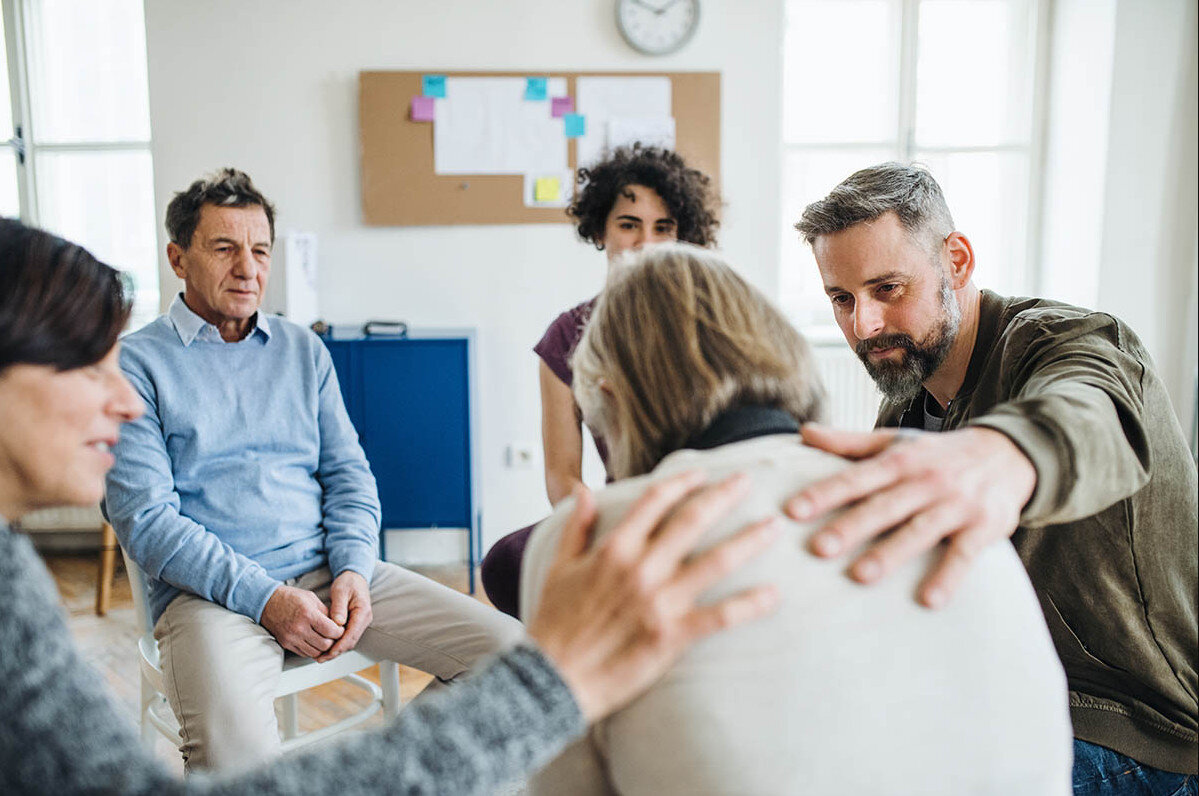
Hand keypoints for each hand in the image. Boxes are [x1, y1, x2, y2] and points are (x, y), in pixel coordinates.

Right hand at [260, 584, 343, 658]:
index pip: (331, 631)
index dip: (339, 632)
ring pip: (315, 653)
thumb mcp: (311, 598)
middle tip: (333, 635)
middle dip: (333, 641)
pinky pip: (304, 653)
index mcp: (308, 614)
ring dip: (323, 648)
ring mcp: (291, 638)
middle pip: (325, 645)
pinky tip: (314, 641)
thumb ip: (326, 612)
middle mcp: (299, 628)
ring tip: (324, 639)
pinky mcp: (286, 644)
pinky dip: (312, 650)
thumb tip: (338, 624)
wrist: (267, 603)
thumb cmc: (290, 598)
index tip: (340, 629)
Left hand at [317, 571, 372, 662]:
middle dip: (336, 652)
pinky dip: (336, 644)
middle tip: (320, 658)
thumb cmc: (348, 582)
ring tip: (320, 656)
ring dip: (336, 650)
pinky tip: (325, 648)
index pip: (352, 634)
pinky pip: (346, 637)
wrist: (354, 578)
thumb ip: (339, 607)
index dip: (339, 646)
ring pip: (349, 642)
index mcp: (363, 612)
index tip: (328, 653)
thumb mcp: (341, 591)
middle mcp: (364, 619)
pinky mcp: (354, 624)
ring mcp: (360, 623)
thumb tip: (338, 623)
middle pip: (351, 642)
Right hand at [529, 470, 780, 722]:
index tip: (703, 473)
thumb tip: (584, 490)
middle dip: (725, 495)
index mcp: (614, 549)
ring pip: (716, 562)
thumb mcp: (558, 567)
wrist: (553, 678)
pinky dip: (750, 604)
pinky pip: (721, 616)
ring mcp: (659, 602)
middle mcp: (640, 568)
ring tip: (774, 526)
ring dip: (749, 540)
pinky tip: (775, 594)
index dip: (682, 482)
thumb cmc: (554, 625)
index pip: (655, 501)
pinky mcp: (672, 635)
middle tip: (748, 480)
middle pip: (693, 520)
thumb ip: (576, 527)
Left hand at [786, 423, 1035, 608]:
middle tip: (818, 548)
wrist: (1009, 453)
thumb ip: (848, 443)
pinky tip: (929, 601)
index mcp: (900, 461)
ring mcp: (956, 504)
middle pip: (884, 505)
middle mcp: (926, 480)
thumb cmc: (937, 455)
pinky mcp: (985, 526)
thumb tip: (802, 432)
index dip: (825, 493)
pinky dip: (949, 577)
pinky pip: (965, 554)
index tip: (793, 511)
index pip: (857, 478)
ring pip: (920, 530)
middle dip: (851, 527)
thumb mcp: (896, 443)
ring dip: (891, 553)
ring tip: (860, 576)